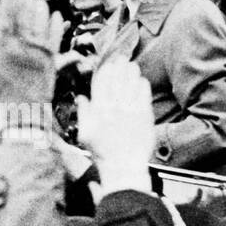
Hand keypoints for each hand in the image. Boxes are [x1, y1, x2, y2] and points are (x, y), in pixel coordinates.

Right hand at [0, 0, 62, 109]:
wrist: (24, 109)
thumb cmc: (7, 91)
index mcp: (5, 50)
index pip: (5, 21)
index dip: (7, 5)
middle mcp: (20, 49)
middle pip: (23, 19)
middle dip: (25, 4)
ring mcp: (36, 53)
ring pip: (39, 25)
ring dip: (40, 10)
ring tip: (40, 1)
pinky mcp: (50, 58)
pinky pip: (54, 37)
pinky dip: (56, 25)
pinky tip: (57, 15)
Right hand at [76, 58, 154, 192]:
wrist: (123, 166)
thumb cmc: (102, 152)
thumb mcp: (85, 134)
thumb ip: (83, 114)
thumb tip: (81, 98)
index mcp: (98, 111)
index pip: (101, 84)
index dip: (105, 71)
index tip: (108, 64)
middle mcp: (114, 108)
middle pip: (116, 80)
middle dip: (118, 67)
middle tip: (121, 58)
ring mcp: (130, 111)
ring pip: (130, 84)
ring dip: (131, 72)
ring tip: (131, 65)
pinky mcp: (144, 116)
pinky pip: (143, 95)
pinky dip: (142, 85)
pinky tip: (141, 80)